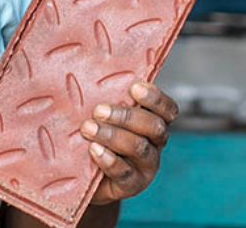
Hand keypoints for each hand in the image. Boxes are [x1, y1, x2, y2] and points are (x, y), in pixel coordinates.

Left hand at [80, 81, 177, 203]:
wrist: (82, 174)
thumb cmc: (90, 132)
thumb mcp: (97, 112)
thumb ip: (99, 93)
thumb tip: (77, 60)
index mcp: (150, 120)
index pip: (167, 109)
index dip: (155, 98)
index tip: (134, 88)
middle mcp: (153, 143)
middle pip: (154, 126)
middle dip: (126, 116)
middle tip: (98, 110)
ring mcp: (145, 166)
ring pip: (139, 148)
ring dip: (113, 135)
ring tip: (87, 128)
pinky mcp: (132, 185)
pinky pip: (126, 174)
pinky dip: (110, 160)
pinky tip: (94, 150)